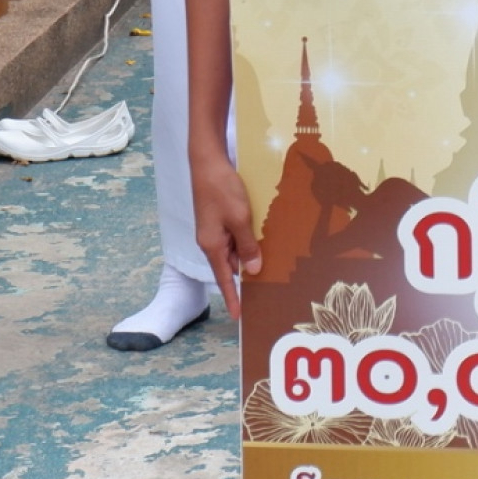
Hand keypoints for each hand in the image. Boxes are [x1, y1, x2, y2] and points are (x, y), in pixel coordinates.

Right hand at [192, 157, 261, 314]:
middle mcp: (211, 241)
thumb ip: (248, 245)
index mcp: (212, 246)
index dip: (232, 297)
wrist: (207, 162)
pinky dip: (247, 238)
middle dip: (247, 273)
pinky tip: (262, 235)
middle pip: (231, 264)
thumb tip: (253, 269)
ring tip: (270, 259)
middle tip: (267, 285)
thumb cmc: (221, 189)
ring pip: (235, 249)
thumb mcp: (239, 218)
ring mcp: (215, 230)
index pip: (223, 279)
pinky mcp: (220, 218)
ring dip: (250, 252)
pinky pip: (235, 235)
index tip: (238, 316)